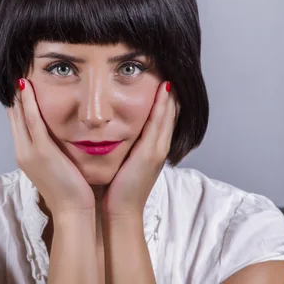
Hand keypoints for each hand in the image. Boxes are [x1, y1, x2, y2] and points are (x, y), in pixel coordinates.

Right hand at [7, 78, 95, 217]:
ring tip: (19, 74)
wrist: (72, 212)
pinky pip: (32, 121)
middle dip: (15, 96)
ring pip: (19, 116)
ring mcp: (30, 152)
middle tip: (17, 74)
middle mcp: (23, 152)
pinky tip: (27, 86)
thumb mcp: (59, 169)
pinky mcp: (41, 151)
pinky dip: (28, 103)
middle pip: (14, 118)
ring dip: (19, 95)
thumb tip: (61, 141)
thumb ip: (56, 154)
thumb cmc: (71, 193)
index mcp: (27, 157)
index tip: (21, 87)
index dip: (18, 106)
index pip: (19, 126)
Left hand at [101, 81, 180, 217]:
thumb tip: (112, 135)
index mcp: (151, 151)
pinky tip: (163, 90)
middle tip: (170, 70)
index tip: (161, 81)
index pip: (161, 120)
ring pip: (168, 116)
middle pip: (169, 115)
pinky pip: (160, 125)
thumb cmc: (116, 191)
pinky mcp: (151, 154)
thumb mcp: (123, 165)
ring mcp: (157, 151)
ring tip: (170, 74)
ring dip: (170, 96)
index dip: (164, 101)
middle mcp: (158, 148)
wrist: (120, 212)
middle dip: (170, 94)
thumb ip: (123, 149)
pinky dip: (163, 107)